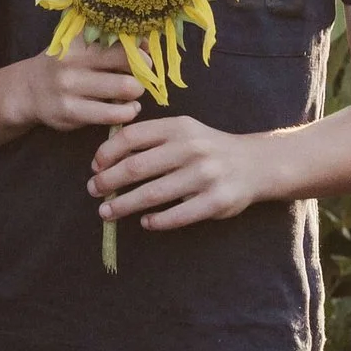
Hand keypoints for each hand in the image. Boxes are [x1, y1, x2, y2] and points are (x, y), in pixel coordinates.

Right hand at [6, 42, 143, 135]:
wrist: (29, 90)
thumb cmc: (65, 64)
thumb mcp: (81, 45)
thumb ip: (112, 42)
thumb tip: (148, 44)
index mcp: (78, 38)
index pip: (122, 39)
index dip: (140, 49)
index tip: (143, 57)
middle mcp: (72, 60)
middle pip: (128, 62)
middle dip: (142, 72)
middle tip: (140, 78)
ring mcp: (69, 87)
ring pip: (125, 89)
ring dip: (136, 94)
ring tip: (133, 95)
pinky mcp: (70, 112)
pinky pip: (112, 114)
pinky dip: (127, 112)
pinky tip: (127, 110)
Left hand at [90, 112, 273, 231]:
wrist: (256, 164)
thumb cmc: (209, 148)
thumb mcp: (184, 131)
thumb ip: (152, 138)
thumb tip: (107, 155)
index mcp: (179, 127)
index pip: (133, 136)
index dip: (108, 152)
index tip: (95, 166)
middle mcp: (191, 149)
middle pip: (137, 167)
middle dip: (108, 181)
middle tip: (93, 191)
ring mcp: (205, 176)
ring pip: (153, 194)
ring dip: (124, 205)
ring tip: (106, 212)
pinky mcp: (216, 201)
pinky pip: (178, 215)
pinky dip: (157, 221)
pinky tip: (145, 223)